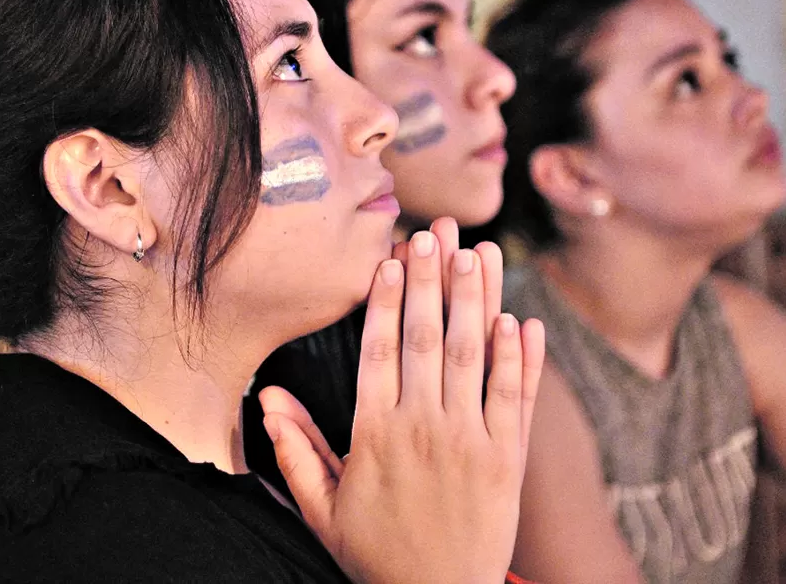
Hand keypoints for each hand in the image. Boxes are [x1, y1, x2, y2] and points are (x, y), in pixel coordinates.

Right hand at [262, 229, 544, 582]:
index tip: (391, 259)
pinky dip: (520, 358)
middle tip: (433, 234)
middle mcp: (426, 429)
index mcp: (376, 436)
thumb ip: (296, 451)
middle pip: (427, 340)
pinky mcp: (508, 460)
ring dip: (477, 301)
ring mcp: (472, 442)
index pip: (381, 351)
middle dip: (431, 281)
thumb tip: (266, 400)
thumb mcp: (323, 509)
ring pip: (474, 357)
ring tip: (477, 254)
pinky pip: (516, 398)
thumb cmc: (375, 554)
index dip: (386, 300)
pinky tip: (518, 319)